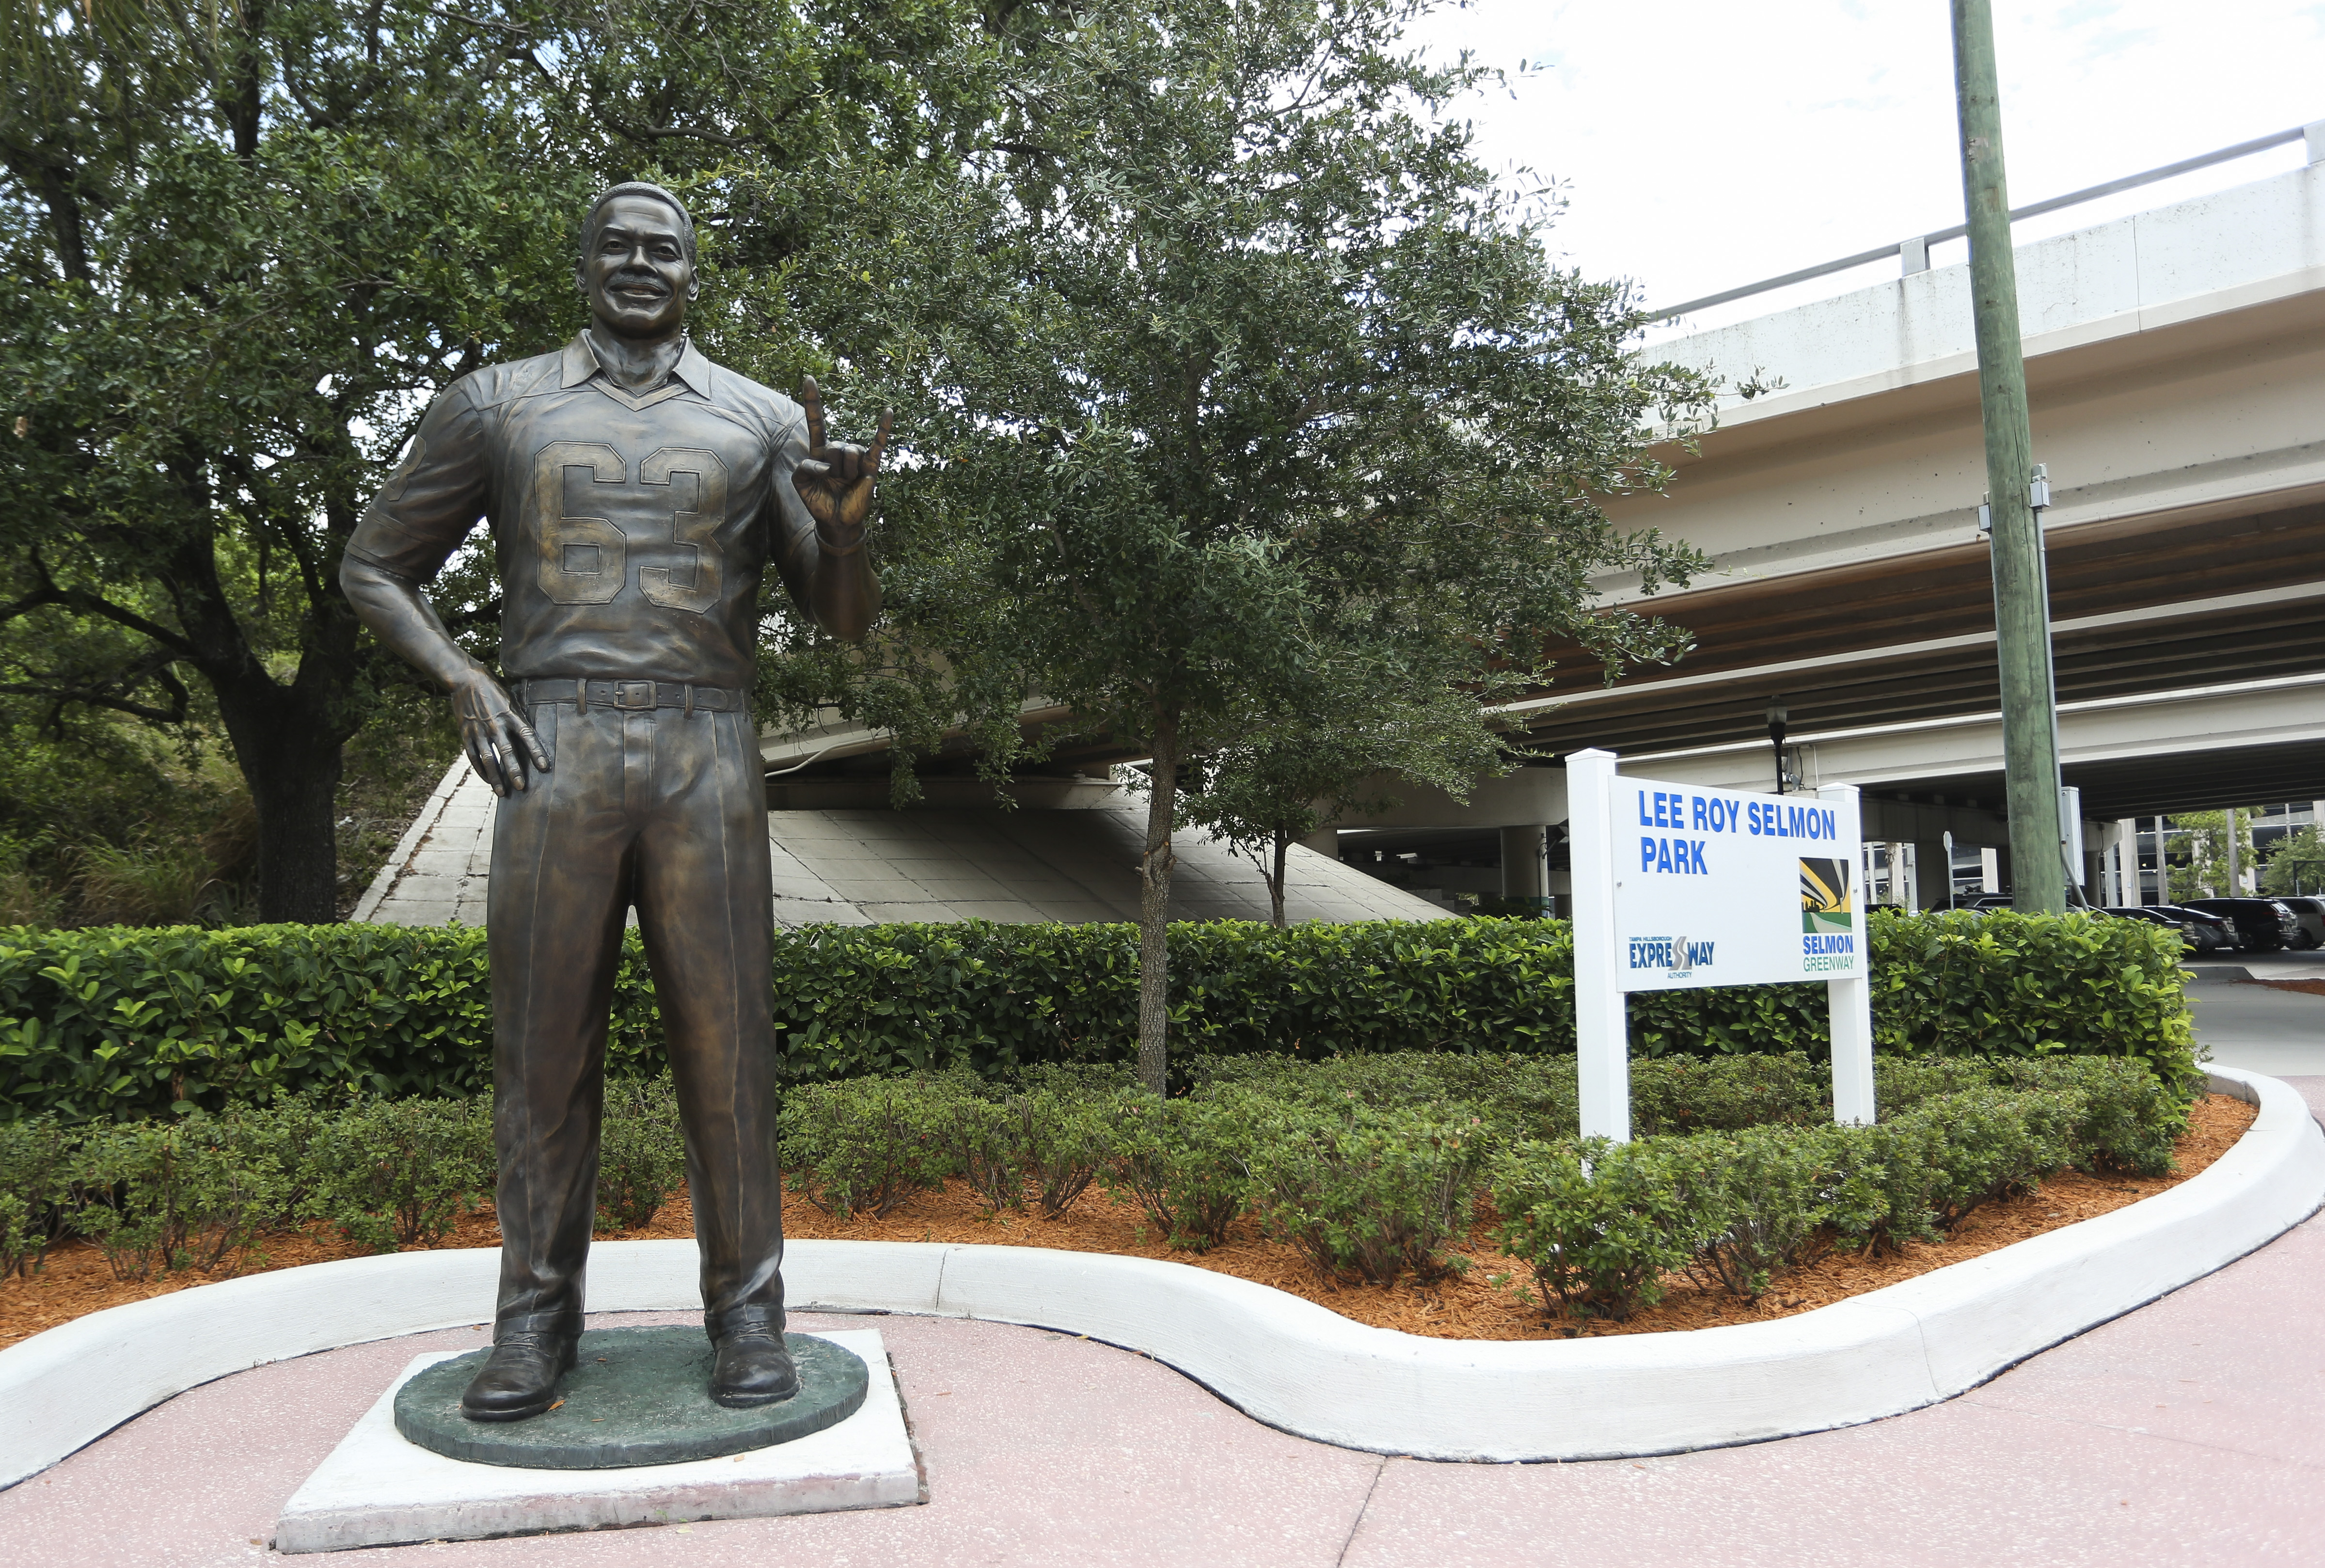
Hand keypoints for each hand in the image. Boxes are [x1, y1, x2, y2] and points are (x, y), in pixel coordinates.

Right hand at [450, 668, 549, 795]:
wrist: (466, 679)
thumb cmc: (494, 690)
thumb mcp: (512, 700)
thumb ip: (520, 719)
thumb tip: (532, 737)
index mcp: (511, 715)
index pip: (527, 736)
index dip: (536, 752)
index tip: (544, 767)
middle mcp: (496, 724)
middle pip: (507, 752)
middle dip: (514, 771)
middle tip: (521, 787)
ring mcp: (479, 730)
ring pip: (488, 759)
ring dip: (495, 777)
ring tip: (502, 792)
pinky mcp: (465, 733)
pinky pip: (473, 756)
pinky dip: (480, 770)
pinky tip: (487, 780)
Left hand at [790, 375, 891, 547]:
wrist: (836, 521)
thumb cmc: (818, 500)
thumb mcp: (799, 483)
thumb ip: (803, 467)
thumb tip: (826, 464)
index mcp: (821, 451)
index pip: (817, 421)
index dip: (812, 400)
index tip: (809, 377)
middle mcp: (839, 450)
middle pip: (832, 446)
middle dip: (830, 466)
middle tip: (832, 482)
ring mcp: (856, 457)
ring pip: (848, 452)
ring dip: (844, 472)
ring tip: (845, 483)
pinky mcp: (870, 467)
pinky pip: (877, 445)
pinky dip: (883, 429)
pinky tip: (888, 411)